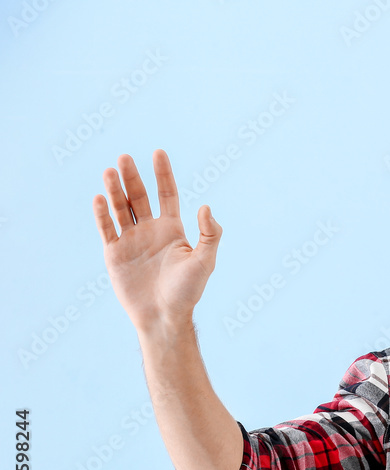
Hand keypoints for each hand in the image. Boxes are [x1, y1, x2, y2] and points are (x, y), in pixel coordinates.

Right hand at [92, 150, 222, 331]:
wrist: (164, 316)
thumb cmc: (188, 291)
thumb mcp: (205, 261)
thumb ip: (210, 234)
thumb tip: (206, 206)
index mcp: (173, 229)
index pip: (167, 194)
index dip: (163, 174)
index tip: (158, 153)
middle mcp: (151, 231)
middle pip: (140, 197)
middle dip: (133, 178)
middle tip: (125, 157)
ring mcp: (131, 241)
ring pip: (121, 209)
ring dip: (115, 191)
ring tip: (110, 171)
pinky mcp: (114, 254)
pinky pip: (107, 229)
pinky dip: (102, 214)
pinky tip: (99, 198)